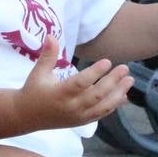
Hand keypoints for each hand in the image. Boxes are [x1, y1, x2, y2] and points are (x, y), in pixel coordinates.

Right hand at [16, 34, 132, 130]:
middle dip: (113, 82)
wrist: (27, 116)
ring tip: (130, 80)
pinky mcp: (82, 121)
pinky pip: (101, 114)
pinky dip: (114, 105)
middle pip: (96, 95)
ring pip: (102, 106)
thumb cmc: (33, 90)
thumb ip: (48, 55)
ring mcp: (78, 116)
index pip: (81, 83)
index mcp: (59, 93)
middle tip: (125, 68)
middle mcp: (71, 107)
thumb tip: (51, 35)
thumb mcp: (38, 72)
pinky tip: (124, 95)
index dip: (95, 73)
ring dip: (118, 93)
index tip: (108, 61)